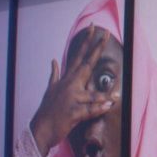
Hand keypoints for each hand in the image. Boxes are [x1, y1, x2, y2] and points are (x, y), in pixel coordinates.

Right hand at [29, 24, 117, 156]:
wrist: (39, 128)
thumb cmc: (47, 109)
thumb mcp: (50, 89)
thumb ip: (54, 74)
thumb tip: (54, 60)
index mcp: (66, 79)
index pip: (77, 56)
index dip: (85, 42)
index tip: (92, 28)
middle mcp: (69, 86)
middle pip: (86, 65)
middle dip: (96, 50)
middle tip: (106, 36)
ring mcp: (71, 99)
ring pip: (92, 95)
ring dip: (105, 96)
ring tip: (117, 95)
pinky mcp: (72, 113)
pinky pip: (89, 111)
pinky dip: (98, 110)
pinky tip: (108, 108)